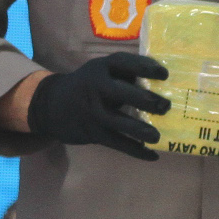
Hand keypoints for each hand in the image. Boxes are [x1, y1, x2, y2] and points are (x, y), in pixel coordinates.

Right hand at [27, 53, 169, 159]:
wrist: (53, 105)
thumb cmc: (89, 85)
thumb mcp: (101, 71)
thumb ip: (125, 74)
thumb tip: (163, 83)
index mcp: (101, 67)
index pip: (124, 63)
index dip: (145, 67)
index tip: (164, 75)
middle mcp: (95, 87)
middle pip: (122, 93)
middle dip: (145, 100)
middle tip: (165, 107)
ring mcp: (93, 111)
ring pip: (118, 122)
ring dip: (140, 130)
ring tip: (157, 136)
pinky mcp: (93, 132)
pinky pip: (117, 143)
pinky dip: (136, 151)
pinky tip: (153, 155)